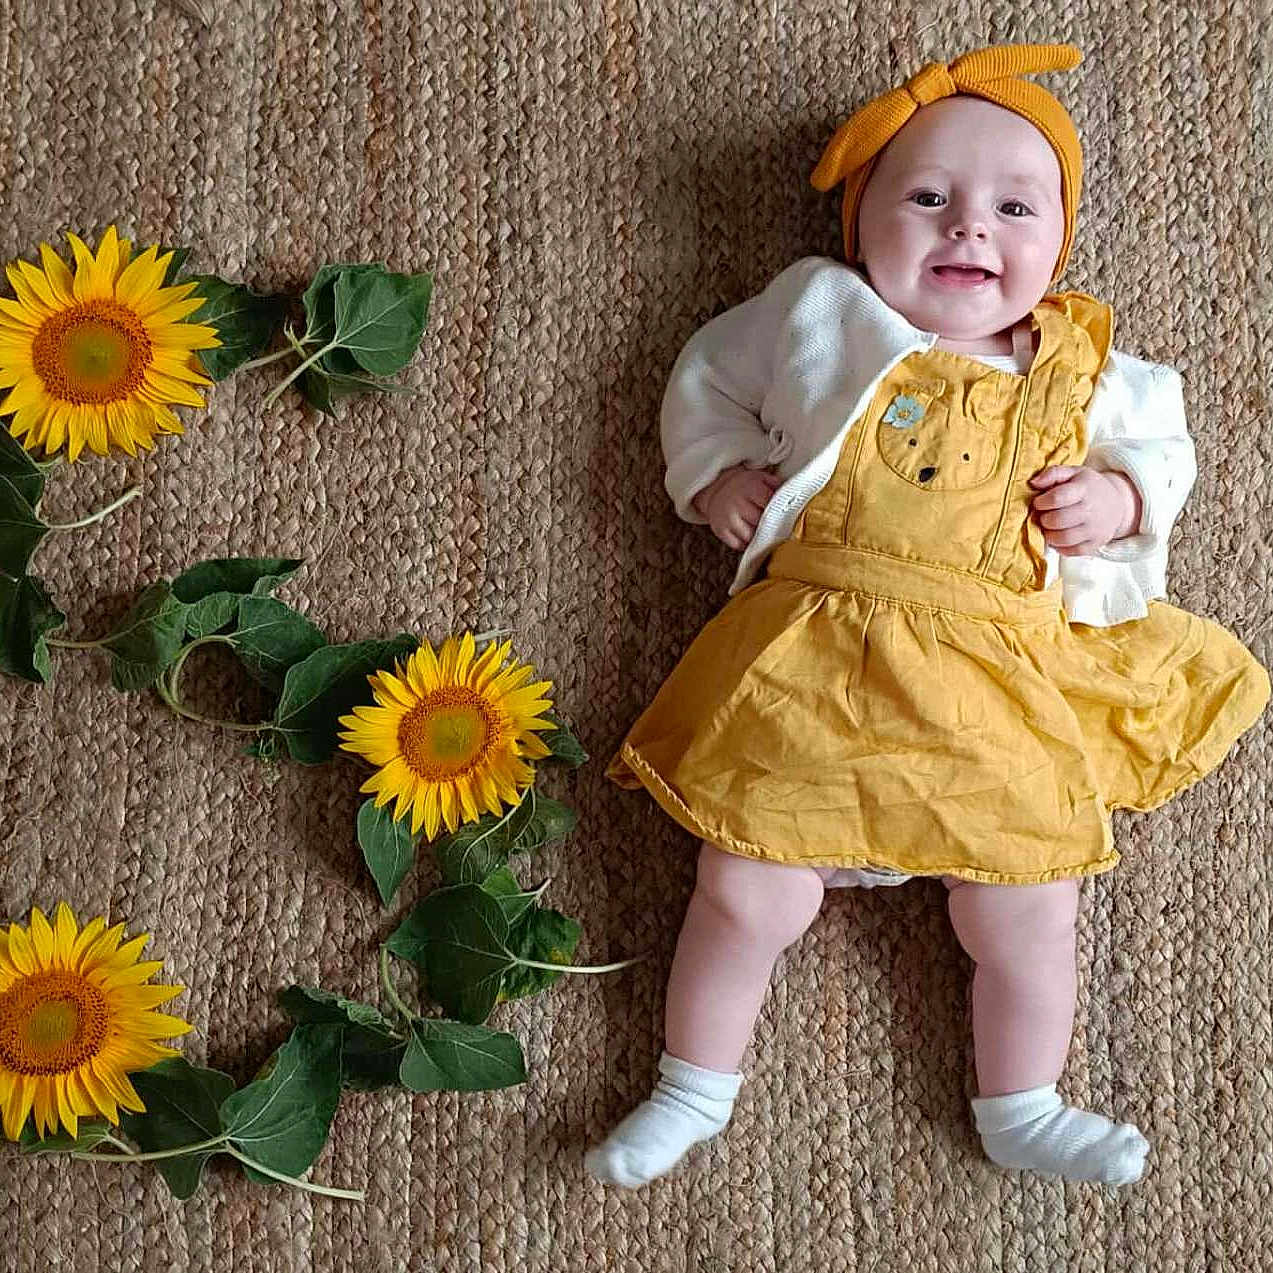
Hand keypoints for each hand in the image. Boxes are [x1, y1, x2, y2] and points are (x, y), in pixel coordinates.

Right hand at [693, 465, 782, 549]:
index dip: (779, 513)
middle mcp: (738, 502)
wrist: (716, 489)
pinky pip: (738, 544)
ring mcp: (728, 518)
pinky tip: (748, 535)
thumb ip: (776, 485)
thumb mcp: (759, 478)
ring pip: (750, 536)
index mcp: (750, 488)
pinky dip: (745, 543)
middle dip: (769, 526)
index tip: (785, 517)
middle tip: (774, 526)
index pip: (771, 505)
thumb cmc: (744, 486)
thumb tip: (792, 496)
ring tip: (761, 530)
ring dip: (758, 536)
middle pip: (761, 522)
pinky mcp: (720, 530)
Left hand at [1027, 465, 1141, 555]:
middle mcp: (1092, 510)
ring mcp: (1095, 529)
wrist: (1117, 503)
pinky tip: (1058, 536)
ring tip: (1049, 527)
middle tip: (1044, 516)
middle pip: (1058, 520)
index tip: (1038, 503)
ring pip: (1063, 538)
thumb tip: (1033, 483)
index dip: (1042, 502)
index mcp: (1084, 489)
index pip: (1058, 497)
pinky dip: (1059, 547)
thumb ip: (1052, 473)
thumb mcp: (1073, 473)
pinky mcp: (1096, 544)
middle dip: (1044, 519)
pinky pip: (1071, 552)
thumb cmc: (1088, 487)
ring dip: (1049, 535)